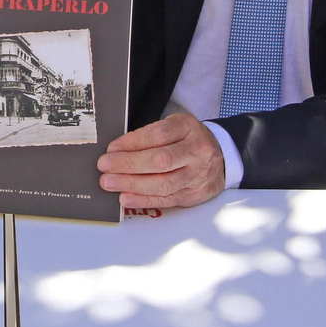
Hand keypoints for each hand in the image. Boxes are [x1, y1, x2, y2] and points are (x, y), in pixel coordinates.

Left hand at [96, 113, 225, 208]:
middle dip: (129, 164)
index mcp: (188, 128)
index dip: (133, 142)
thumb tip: (117, 150)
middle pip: (160, 160)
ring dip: (132, 184)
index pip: (159, 135)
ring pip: (163, 183)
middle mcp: (195, 151)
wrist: (221, 157)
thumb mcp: (174, 126)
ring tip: (110, 183)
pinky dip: (144, 200)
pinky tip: (126, 198)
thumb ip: (150, 135)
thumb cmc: (189, 140)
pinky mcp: (192, 194)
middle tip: (105, 167)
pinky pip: (166, 199)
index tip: (112, 148)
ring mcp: (196, 175)